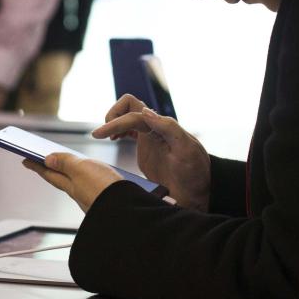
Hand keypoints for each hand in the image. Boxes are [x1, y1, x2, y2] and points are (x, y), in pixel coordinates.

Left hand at [24, 153, 122, 211]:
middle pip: (61, 178)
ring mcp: (92, 197)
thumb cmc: (104, 189)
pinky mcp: (105, 199)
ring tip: (66, 168)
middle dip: (51, 169)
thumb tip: (47, 159)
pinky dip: (87, 180)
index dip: (37, 165)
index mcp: (71, 185)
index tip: (25, 160)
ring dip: (69, 174)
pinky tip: (94, 178)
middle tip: (41, 162)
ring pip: (76, 183)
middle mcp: (79, 193)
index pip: (50, 173)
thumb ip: (66, 163)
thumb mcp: (82, 169)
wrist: (128, 211)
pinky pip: (91, 186)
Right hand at [92, 94, 210, 211]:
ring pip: (128, 116)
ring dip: (114, 121)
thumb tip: (145, 111)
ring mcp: (151, 137)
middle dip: (112, 116)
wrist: (200, 191)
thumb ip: (168, 128)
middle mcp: (156, 128)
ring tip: (105, 136)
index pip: (133, 115)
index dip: (115, 123)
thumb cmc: (195, 172)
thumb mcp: (186, 150)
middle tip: (101, 135)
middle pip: (129, 107)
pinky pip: (129, 130)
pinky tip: (113, 139)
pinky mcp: (147, 149)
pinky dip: (118, 130)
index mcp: (164, 126)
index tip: (99, 135)